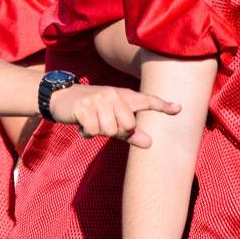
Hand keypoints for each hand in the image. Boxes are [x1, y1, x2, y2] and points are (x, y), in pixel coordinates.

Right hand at [49, 84, 179, 148]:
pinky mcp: (83, 107)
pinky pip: (94, 131)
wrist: (61, 97)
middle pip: (128, 125)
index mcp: (123, 95)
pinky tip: (82, 128)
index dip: (162, 106)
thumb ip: (130, 132)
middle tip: (105, 127)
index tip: (178, 109)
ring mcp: (98, 99)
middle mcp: (112, 94)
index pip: (146, 100)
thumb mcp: (110, 118)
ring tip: (92, 125)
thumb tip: (150, 144)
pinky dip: (88, 133)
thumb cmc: (90, 109)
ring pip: (111, 130)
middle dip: (117, 132)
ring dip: (100, 133)